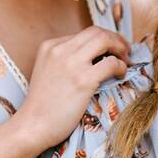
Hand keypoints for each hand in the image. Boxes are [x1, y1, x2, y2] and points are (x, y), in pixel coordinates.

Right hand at [12, 25, 129, 153]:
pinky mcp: (83, 80)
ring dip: (120, 48)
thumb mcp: (47, 71)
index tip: (111, 50)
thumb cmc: (42, 105)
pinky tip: (120, 75)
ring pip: (105, 40)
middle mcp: (60, 50)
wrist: (32, 126)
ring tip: (125, 61)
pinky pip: (111, 63)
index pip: (84, 34)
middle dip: (115, 39)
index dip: (102, 40)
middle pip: (96, 31)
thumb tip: (94, 57)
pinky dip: (121, 66)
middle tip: (124, 51)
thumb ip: (64, 60)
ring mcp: (71, 64)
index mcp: (50, 46)